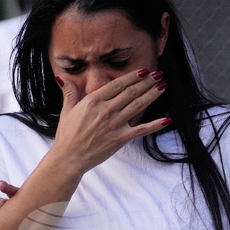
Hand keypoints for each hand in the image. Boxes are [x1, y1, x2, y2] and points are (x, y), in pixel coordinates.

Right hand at [50, 69, 169, 174]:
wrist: (69, 158)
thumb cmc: (67, 135)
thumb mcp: (66, 110)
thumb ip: (69, 92)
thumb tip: (62, 78)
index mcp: (94, 100)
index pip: (118, 84)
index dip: (133, 76)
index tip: (143, 71)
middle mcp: (106, 110)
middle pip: (131, 92)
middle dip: (147, 82)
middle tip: (158, 74)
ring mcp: (115, 124)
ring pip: (138, 105)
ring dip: (152, 95)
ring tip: (162, 86)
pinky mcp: (121, 138)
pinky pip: (141, 130)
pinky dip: (155, 125)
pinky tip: (167, 120)